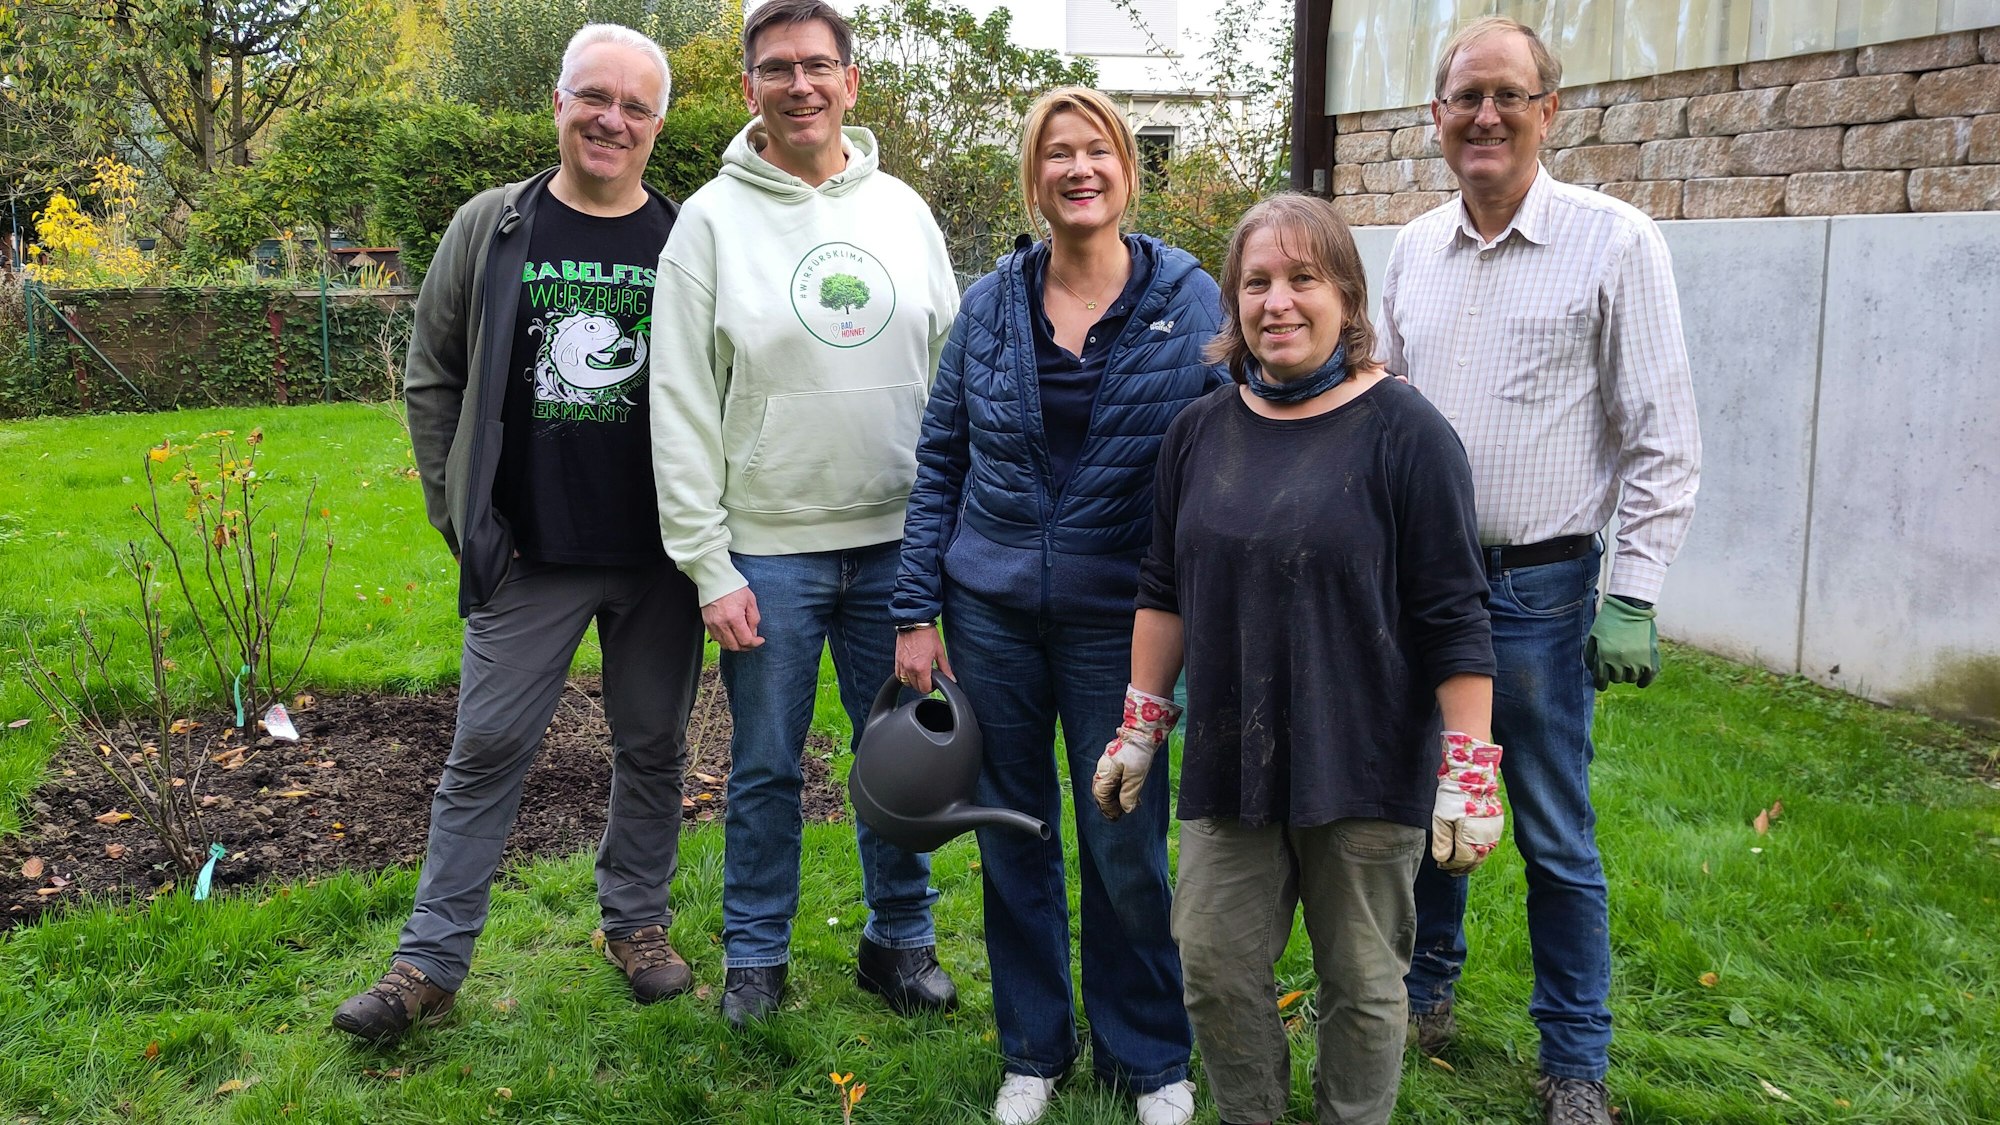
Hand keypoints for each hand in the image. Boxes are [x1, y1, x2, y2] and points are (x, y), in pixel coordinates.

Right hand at [702, 587, 763, 650]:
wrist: (715, 579)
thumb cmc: (733, 587)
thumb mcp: (750, 601)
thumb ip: (754, 619)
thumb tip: (754, 633)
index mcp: (734, 617)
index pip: (745, 640)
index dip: (755, 643)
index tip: (759, 640)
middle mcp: (722, 623)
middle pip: (735, 646)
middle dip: (746, 646)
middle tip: (752, 641)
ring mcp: (713, 624)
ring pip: (725, 645)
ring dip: (735, 644)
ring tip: (742, 638)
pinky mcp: (707, 623)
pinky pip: (716, 639)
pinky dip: (725, 640)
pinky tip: (731, 633)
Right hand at [894, 624, 951, 693]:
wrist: (914, 622)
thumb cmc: (927, 634)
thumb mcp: (940, 652)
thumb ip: (945, 668)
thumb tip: (952, 679)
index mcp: (921, 667)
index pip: (925, 688)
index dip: (931, 688)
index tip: (934, 683)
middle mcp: (910, 668)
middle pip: (915, 687)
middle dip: (923, 685)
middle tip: (929, 678)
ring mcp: (902, 664)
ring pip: (906, 683)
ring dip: (914, 682)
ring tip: (920, 674)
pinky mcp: (897, 660)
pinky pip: (899, 675)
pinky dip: (904, 677)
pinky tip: (911, 672)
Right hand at [1092, 685, 1180, 819]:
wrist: (1143, 732)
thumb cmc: (1139, 752)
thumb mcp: (1136, 776)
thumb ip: (1129, 794)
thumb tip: (1126, 809)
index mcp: (1105, 772)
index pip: (1101, 795)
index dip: (1108, 807)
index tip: (1116, 816)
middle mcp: (1103, 768)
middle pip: (1101, 791)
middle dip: (1108, 804)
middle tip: (1118, 815)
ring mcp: (1108, 764)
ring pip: (1107, 785)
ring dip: (1114, 797)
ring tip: (1125, 805)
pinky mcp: (1114, 761)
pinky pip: (1112, 778)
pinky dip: (1118, 788)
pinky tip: (1127, 792)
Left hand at [1431, 731, 1503, 874]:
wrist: (1473, 776)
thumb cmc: (1454, 795)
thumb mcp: (1441, 818)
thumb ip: (1442, 841)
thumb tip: (1441, 860)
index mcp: (1471, 839)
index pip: (1461, 861)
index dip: (1450, 866)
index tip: (1441, 866)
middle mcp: (1486, 839)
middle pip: (1474, 861)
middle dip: (1461, 867)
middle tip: (1449, 869)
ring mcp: (1494, 832)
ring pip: (1483, 855)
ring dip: (1472, 861)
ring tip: (1460, 863)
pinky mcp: (1497, 825)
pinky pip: (1489, 845)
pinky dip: (1480, 851)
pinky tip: (1471, 850)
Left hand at [1586, 595, 1658, 689]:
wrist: (1630, 607)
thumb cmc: (1608, 621)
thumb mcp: (1593, 636)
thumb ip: (1590, 655)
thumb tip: (1593, 672)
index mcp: (1604, 655)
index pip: (1601, 680)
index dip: (1600, 684)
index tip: (1601, 685)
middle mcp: (1619, 660)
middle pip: (1616, 679)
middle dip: (1613, 675)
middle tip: (1615, 666)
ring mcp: (1636, 660)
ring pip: (1631, 678)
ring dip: (1628, 674)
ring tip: (1627, 665)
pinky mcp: (1650, 657)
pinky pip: (1648, 677)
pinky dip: (1644, 681)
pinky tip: (1640, 682)